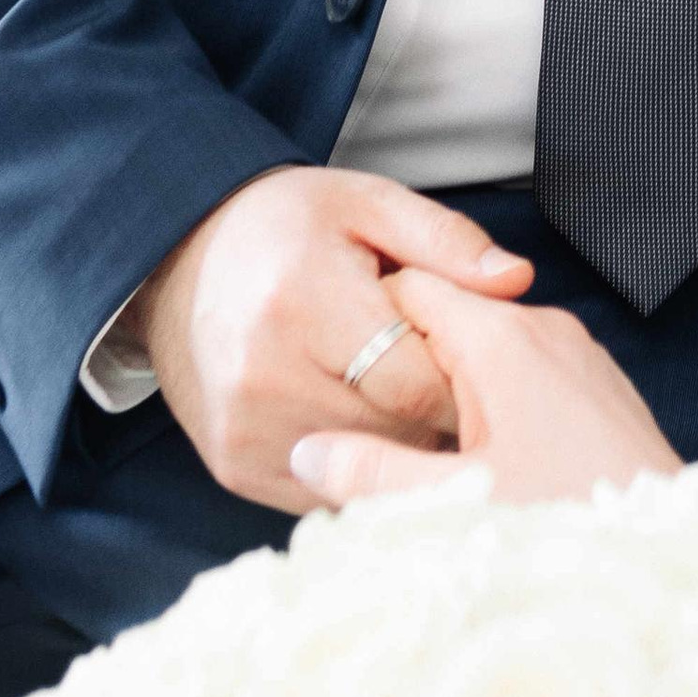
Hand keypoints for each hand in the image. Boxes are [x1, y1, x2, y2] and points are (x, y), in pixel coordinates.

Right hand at [133, 169, 533, 511]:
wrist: (180, 261)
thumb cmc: (287, 228)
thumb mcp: (368, 203)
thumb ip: (446, 242)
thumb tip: (518, 280)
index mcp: (303, 303)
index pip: (415, 382)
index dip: (459, 378)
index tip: (472, 362)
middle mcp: (264, 374)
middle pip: (395, 432)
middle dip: (435, 415)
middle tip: (448, 384)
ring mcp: (244, 428)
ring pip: (365, 471)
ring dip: (399, 447)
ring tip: (401, 401)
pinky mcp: (233, 464)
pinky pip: (323, 492)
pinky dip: (357, 471)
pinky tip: (364, 427)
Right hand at [289, 266, 682, 509]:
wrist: (678, 554)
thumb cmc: (574, 527)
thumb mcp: (458, 504)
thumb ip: (373, 475)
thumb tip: (306, 454)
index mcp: (503, 339)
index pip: (408, 287)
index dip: (361, 323)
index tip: (328, 366)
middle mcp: (543, 330)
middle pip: (445, 320)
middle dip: (399, 368)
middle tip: (359, 425)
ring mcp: (575, 357)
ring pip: (484, 352)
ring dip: (444, 395)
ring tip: (413, 455)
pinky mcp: (595, 389)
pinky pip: (522, 377)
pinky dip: (487, 408)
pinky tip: (474, 465)